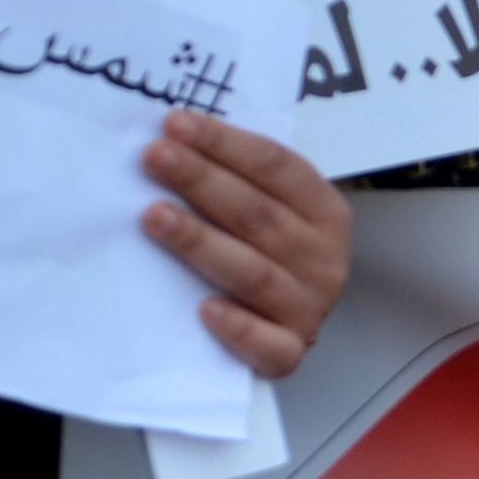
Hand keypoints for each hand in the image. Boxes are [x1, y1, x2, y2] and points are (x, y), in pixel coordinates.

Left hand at [140, 111, 354, 377]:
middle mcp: (324, 258)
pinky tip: (204, 310)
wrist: (287, 333)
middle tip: (155, 157)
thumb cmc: (268, 259)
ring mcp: (308, 307)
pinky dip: (237, 327)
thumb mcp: (274, 215)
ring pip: (252, 272)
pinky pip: (265, 344)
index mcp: (326, 213)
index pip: (277, 167)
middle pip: (258, 213)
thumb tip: (174, 140)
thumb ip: (240, 185)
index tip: (175, 124)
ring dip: (201, 242)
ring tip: (153, 216)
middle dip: (202, 180)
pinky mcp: (289, 354)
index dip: (226, 144)